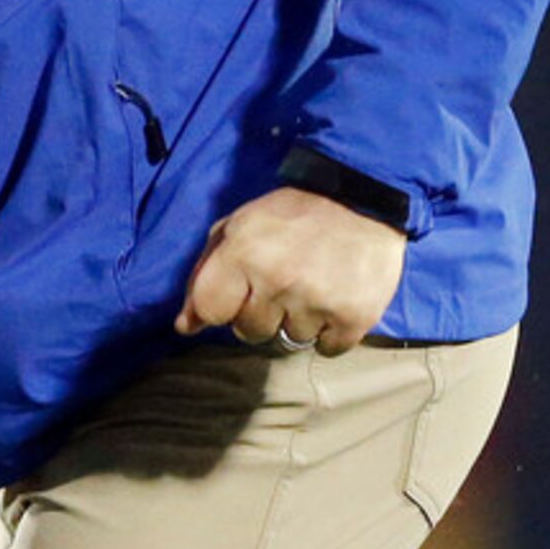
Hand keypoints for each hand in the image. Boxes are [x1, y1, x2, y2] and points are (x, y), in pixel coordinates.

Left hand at [174, 187, 407, 353]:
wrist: (362, 199)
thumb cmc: (292, 215)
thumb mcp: (238, 226)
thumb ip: (205, 273)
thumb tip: (186, 325)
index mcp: (242, 252)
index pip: (210, 310)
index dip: (219, 306)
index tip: (234, 296)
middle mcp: (277, 280)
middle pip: (249, 332)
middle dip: (259, 313)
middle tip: (280, 282)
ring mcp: (317, 302)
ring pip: (289, 340)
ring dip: (297, 320)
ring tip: (311, 285)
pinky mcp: (354, 318)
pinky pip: (326, 349)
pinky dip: (329, 331)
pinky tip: (333, 299)